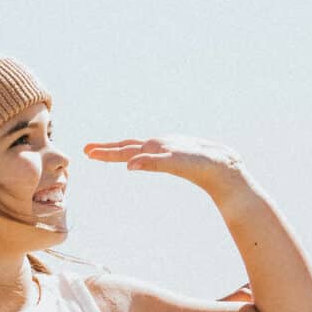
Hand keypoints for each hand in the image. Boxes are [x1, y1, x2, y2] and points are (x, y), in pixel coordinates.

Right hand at [84, 136, 252, 203]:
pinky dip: (135, 154)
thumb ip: (153, 163)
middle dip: (107, 150)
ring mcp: (164, 149)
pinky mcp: (171, 155)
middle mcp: (159, 145)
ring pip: (136, 148)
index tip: (88, 153)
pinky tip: (134, 158)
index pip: (126, 150)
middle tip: (86, 151)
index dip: (107, 153)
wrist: (224, 164)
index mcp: (156, 148)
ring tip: (100, 152)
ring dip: (117, 150)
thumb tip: (129, 165)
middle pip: (128, 146)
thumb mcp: (178, 164)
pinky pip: (148, 154)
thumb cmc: (204, 165)